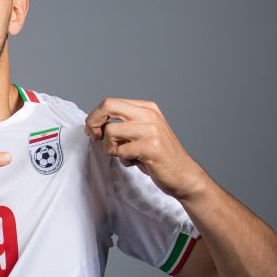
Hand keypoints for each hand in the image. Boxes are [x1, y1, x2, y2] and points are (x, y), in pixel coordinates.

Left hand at [83, 97, 204, 199]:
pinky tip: (136, 162)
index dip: (95, 117)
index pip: (110, 102)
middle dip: (94, 122)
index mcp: (146, 108)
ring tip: (126, 155)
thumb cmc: (158, 156)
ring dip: (111, 148)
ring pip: (111, 131)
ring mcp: (151, 130)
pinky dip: (124, 161)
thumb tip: (96, 125)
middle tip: (95, 138)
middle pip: (108, 106)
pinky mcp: (151, 147)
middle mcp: (149, 114)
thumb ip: (124, 125)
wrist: (183, 174)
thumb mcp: (142, 133)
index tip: (93, 131)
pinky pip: (121, 151)